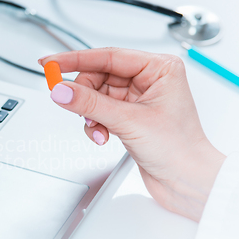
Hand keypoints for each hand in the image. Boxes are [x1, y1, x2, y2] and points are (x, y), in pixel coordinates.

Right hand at [40, 48, 225, 221]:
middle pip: (99, 76)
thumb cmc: (180, 150)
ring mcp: (137, 99)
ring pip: (96, 96)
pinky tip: (102, 136)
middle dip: (84, 95)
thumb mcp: (129, 122)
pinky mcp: (129, 116)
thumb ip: (90, 104)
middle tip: (70, 104)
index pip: (108, 56)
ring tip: (97, 129)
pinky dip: (96, 124)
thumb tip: (62, 91)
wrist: (187, 182)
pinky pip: (100, 111)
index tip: (51, 63)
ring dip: (90, 114)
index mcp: (159, 69)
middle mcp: (148, 80)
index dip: (75, 59)